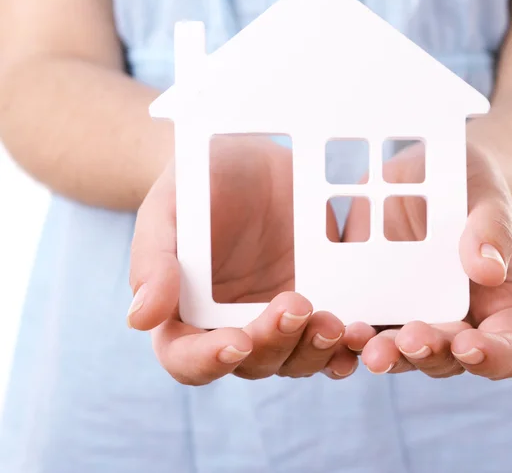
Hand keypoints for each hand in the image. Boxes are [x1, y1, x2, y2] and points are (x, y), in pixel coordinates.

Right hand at [128, 136, 359, 384]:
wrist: (248, 157)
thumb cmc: (197, 180)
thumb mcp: (169, 208)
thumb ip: (153, 260)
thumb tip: (139, 318)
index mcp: (185, 312)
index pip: (187, 358)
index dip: (209, 360)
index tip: (237, 340)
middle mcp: (231, 324)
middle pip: (251, 363)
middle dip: (274, 343)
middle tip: (296, 305)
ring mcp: (276, 317)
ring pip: (295, 359)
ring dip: (316, 351)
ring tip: (335, 322)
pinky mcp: (315, 302)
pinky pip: (331, 337)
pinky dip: (347, 343)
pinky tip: (361, 332)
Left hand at [343, 141, 511, 379]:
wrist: (425, 174)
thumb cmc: (470, 187)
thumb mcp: (487, 196)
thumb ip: (492, 228)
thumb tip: (489, 270)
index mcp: (504, 306)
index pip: (509, 349)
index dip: (493, 357)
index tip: (469, 345)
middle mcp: (459, 322)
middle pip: (448, 359)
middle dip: (427, 354)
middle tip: (408, 341)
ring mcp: (416, 316)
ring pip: (402, 352)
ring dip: (385, 352)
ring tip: (364, 342)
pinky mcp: (378, 303)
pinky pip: (366, 325)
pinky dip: (351, 331)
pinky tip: (336, 323)